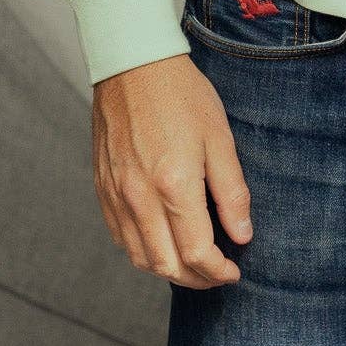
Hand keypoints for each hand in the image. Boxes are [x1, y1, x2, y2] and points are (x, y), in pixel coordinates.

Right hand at [92, 53, 252, 287]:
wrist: (133, 65)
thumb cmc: (181, 95)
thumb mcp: (220, 137)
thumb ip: (232, 191)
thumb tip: (242, 235)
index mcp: (174, 185)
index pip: (197, 253)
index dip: (218, 272)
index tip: (233, 271)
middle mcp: (140, 198)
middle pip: (167, 265)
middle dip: (197, 280)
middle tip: (217, 274)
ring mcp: (117, 195)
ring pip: (140, 258)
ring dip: (169, 271)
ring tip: (193, 264)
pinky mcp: (102, 189)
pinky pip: (121, 238)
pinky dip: (143, 252)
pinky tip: (161, 244)